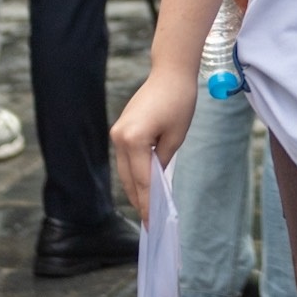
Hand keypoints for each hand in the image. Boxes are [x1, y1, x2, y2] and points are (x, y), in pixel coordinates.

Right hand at [110, 65, 197, 219]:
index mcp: (134, 140)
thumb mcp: (176, 137)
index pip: (142, 180)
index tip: (152, 223)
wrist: (170, 74)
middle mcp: (119, 138)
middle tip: (149, 223)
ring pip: (125, 170)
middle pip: (129, 178)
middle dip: (139, 200)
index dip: (148, 203)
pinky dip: (133, 173)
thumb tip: (156, 180)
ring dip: (135, 188)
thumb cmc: (179, 102)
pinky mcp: (120, 130)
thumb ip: (163, 161)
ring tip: (146, 209)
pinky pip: (126, 159)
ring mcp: (116, 134)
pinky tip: (142, 186)